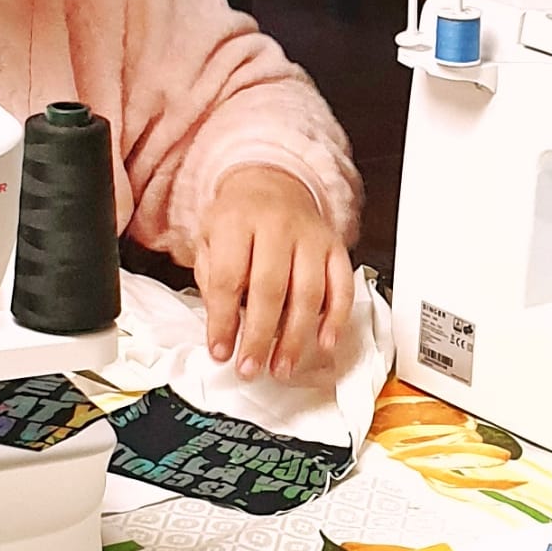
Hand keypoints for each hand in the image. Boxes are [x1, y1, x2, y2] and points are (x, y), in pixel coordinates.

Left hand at [195, 166, 354, 381]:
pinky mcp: (335, 247)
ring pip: (308, 293)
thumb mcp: (209, 239)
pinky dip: (336, 318)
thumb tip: (223, 333)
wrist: (273, 182)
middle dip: (259, 336)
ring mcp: (311, 236)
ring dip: (295, 337)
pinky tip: (324, 343)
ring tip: (281, 367)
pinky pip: (342, 286)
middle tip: (250, 368)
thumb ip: (212, 282)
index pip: (228, 278)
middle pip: (270, 289)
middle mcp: (277, 226)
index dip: (222, 320)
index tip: (220, 351)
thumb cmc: (239, 218)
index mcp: (237, 221)